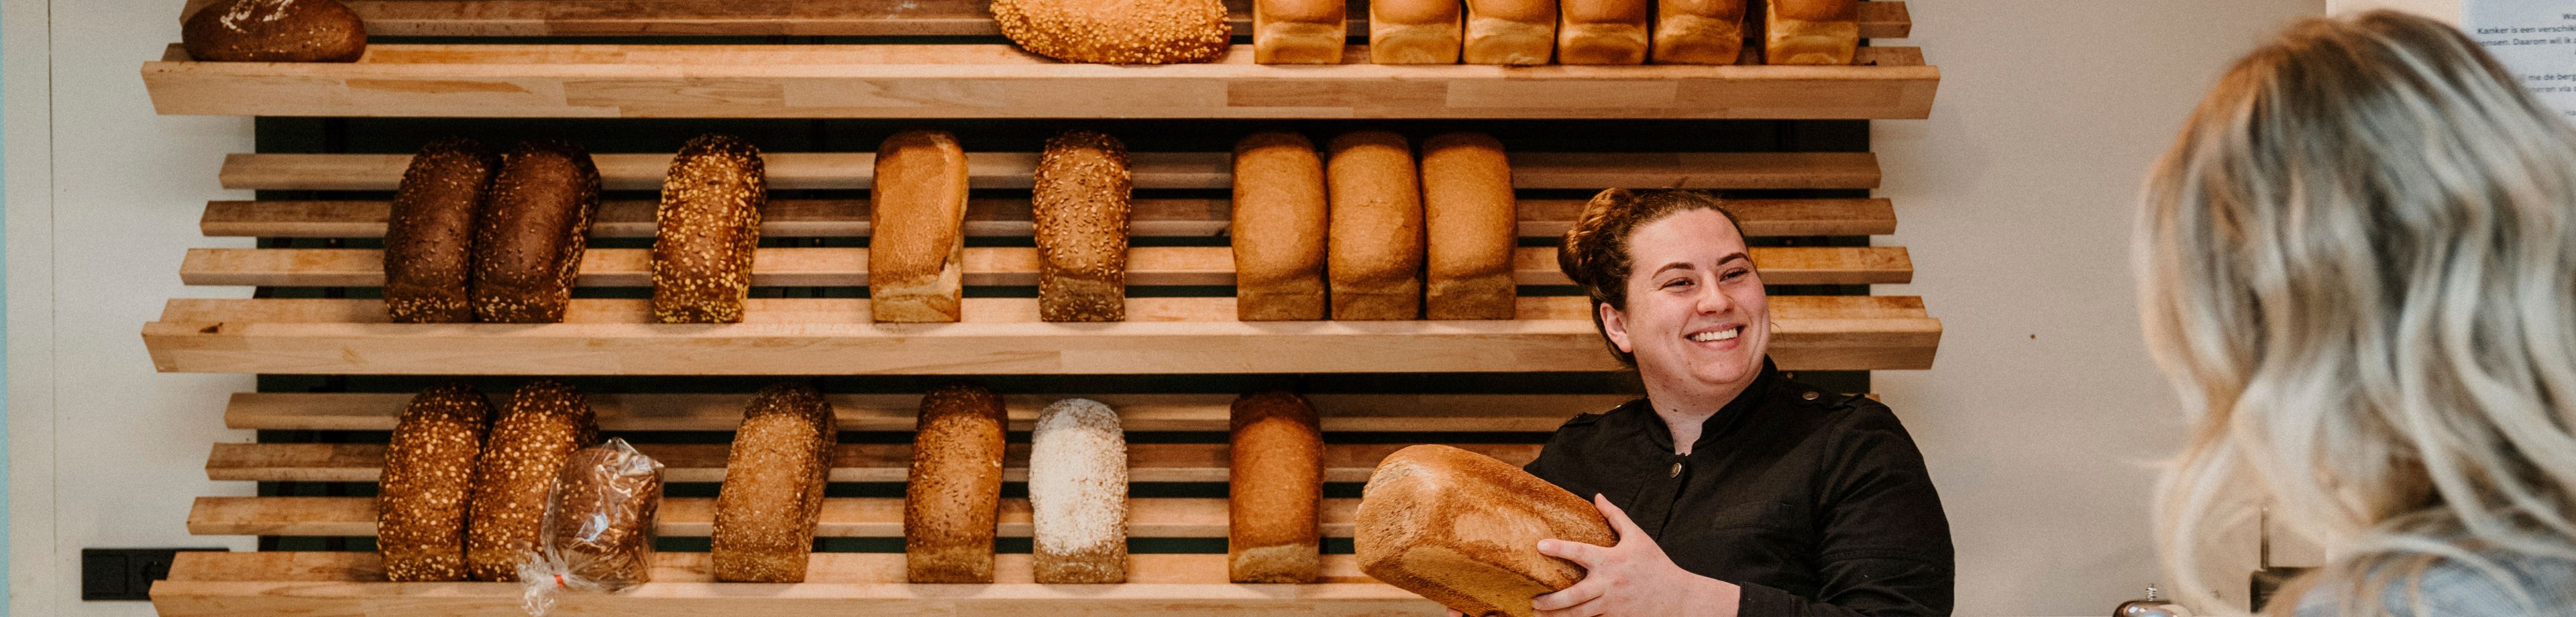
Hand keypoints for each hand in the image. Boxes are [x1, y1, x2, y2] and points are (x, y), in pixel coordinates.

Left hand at [1528, 494, 1740, 616]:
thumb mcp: (1638, 537)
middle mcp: (1609, 585)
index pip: (1581, 553)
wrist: (1677, 597)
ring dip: (1557, 615)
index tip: (1540, 546)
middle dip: (1551, 601)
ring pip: (1579, 614)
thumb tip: (1598, 496)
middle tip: (1533, 600)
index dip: (1559, 548)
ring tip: (1538, 612)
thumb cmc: (1656, 565)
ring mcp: (1612, 605)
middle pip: (1574, 596)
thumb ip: (1616, 516)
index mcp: (1612, 561)